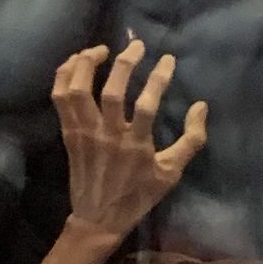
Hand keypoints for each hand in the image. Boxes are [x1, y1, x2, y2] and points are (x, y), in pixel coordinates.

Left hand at [53, 40, 206, 244]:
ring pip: (77, 90)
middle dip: (125, 62)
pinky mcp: (69, 133)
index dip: (158, 77)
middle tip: (136, 46)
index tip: (167, 59)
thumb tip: (201, 106)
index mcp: (135, 146)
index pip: (147, 104)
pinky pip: (60, 98)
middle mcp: (107, 136)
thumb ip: (190, 140)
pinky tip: (77, 63)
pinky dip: (65, 75)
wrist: (98, 218)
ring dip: (87, 63)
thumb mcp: (171, 174)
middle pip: (111, 91)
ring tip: (100, 49)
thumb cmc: (137, 195)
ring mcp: (84, 133)